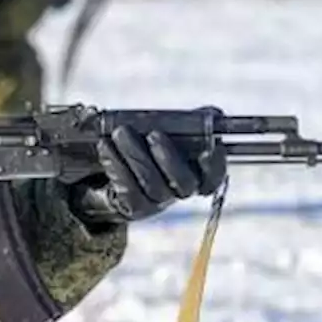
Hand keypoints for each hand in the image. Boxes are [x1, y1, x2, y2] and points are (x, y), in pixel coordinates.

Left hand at [68, 111, 227, 225]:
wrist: (116, 167)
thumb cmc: (151, 145)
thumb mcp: (173, 130)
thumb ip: (194, 122)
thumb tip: (214, 115)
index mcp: (196, 173)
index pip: (215, 177)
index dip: (215, 166)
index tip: (210, 148)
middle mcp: (180, 191)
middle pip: (183, 183)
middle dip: (169, 157)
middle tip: (154, 134)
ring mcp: (157, 202)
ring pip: (151, 184)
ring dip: (136, 155)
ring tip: (120, 132)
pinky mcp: (133, 206)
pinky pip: (126, 189)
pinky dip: (115, 164)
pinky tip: (106, 146)